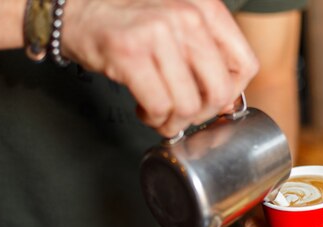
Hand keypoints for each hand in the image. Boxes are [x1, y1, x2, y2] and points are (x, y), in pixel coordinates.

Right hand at [62, 0, 258, 136]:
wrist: (77, 7)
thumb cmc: (129, 18)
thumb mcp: (179, 25)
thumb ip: (207, 55)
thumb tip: (228, 103)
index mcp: (205, 8)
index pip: (246, 65)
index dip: (231, 94)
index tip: (213, 101)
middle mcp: (187, 16)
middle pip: (219, 91)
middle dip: (202, 114)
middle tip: (184, 113)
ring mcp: (158, 34)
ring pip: (189, 105)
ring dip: (174, 120)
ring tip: (159, 111)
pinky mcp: (130, 53)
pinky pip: (159, 106)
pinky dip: (153, 118)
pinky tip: (144, 108)